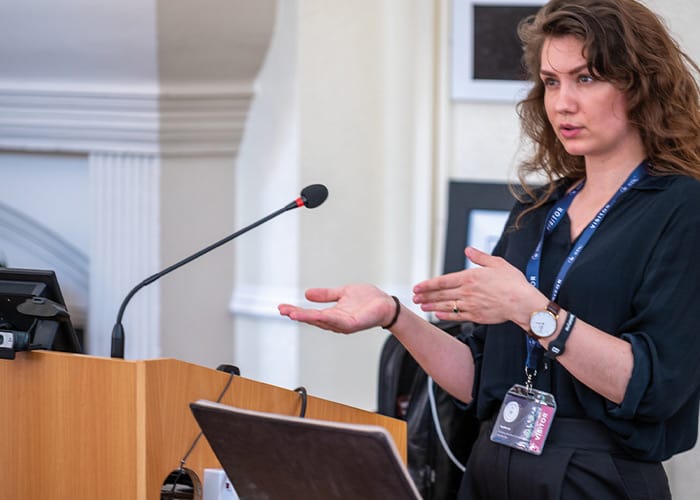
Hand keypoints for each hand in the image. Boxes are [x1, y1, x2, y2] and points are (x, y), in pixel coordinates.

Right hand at [278, 284, 395, 333]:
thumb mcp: (343, 293)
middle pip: (313, 319)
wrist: (387, 305)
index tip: (282, 307)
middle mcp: (336, 322)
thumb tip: (307, 294)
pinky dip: (325, 319)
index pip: (311, 314)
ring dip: (307, 318)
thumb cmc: (369, 300)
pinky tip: (315, 315)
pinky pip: (337, 321)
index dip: (296, 311)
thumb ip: (326, 295)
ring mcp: (344, 324)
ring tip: (292, 313)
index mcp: (333, 314)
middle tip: (282, 310)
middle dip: (297, 315)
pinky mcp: (353, 323)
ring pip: (322, 321)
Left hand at [412, 247, 540, 327]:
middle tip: (414, 297)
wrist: (523, 303)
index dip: (428, 285)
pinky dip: (445, 316)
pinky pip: (457, 316)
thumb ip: (480, 257)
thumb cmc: (513, 283)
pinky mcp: (476, 316)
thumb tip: (468, 250)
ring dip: (432, 306)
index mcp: (470, 277)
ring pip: (446, 306)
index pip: (443, 281)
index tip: (417, 287)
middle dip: (426, 296)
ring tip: (422, 306)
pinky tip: (437, 315)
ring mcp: (470, 305)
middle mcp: (467, 292)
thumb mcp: (497, 263)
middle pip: (441, 295)